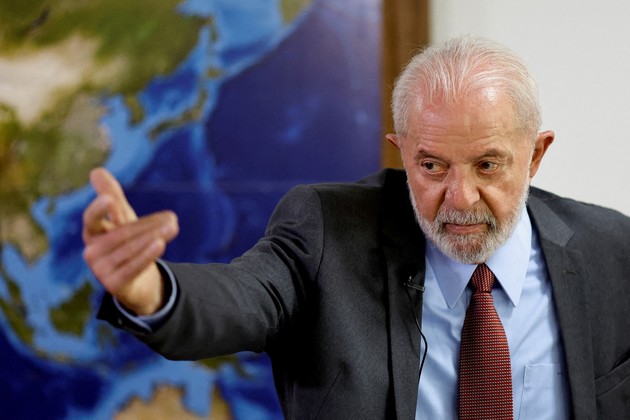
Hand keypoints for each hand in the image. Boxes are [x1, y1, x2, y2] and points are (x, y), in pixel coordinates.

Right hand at [82, 168, 178, 314]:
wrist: (137, 281)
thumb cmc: (127, 243)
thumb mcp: (122, 219)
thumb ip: (112, 196)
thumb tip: (96, 170)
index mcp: (91, 233)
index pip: (91, 219)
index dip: (99, 209)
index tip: (109, 198)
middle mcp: (92, 252)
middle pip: (122, 234)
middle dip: (148, 226)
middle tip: (172, 218)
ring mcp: (100, 270)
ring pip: (130, 249)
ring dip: (154, 237)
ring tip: (173, 227)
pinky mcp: (113, 285)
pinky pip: (133, 267)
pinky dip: (147, 254)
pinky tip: (160, 243)